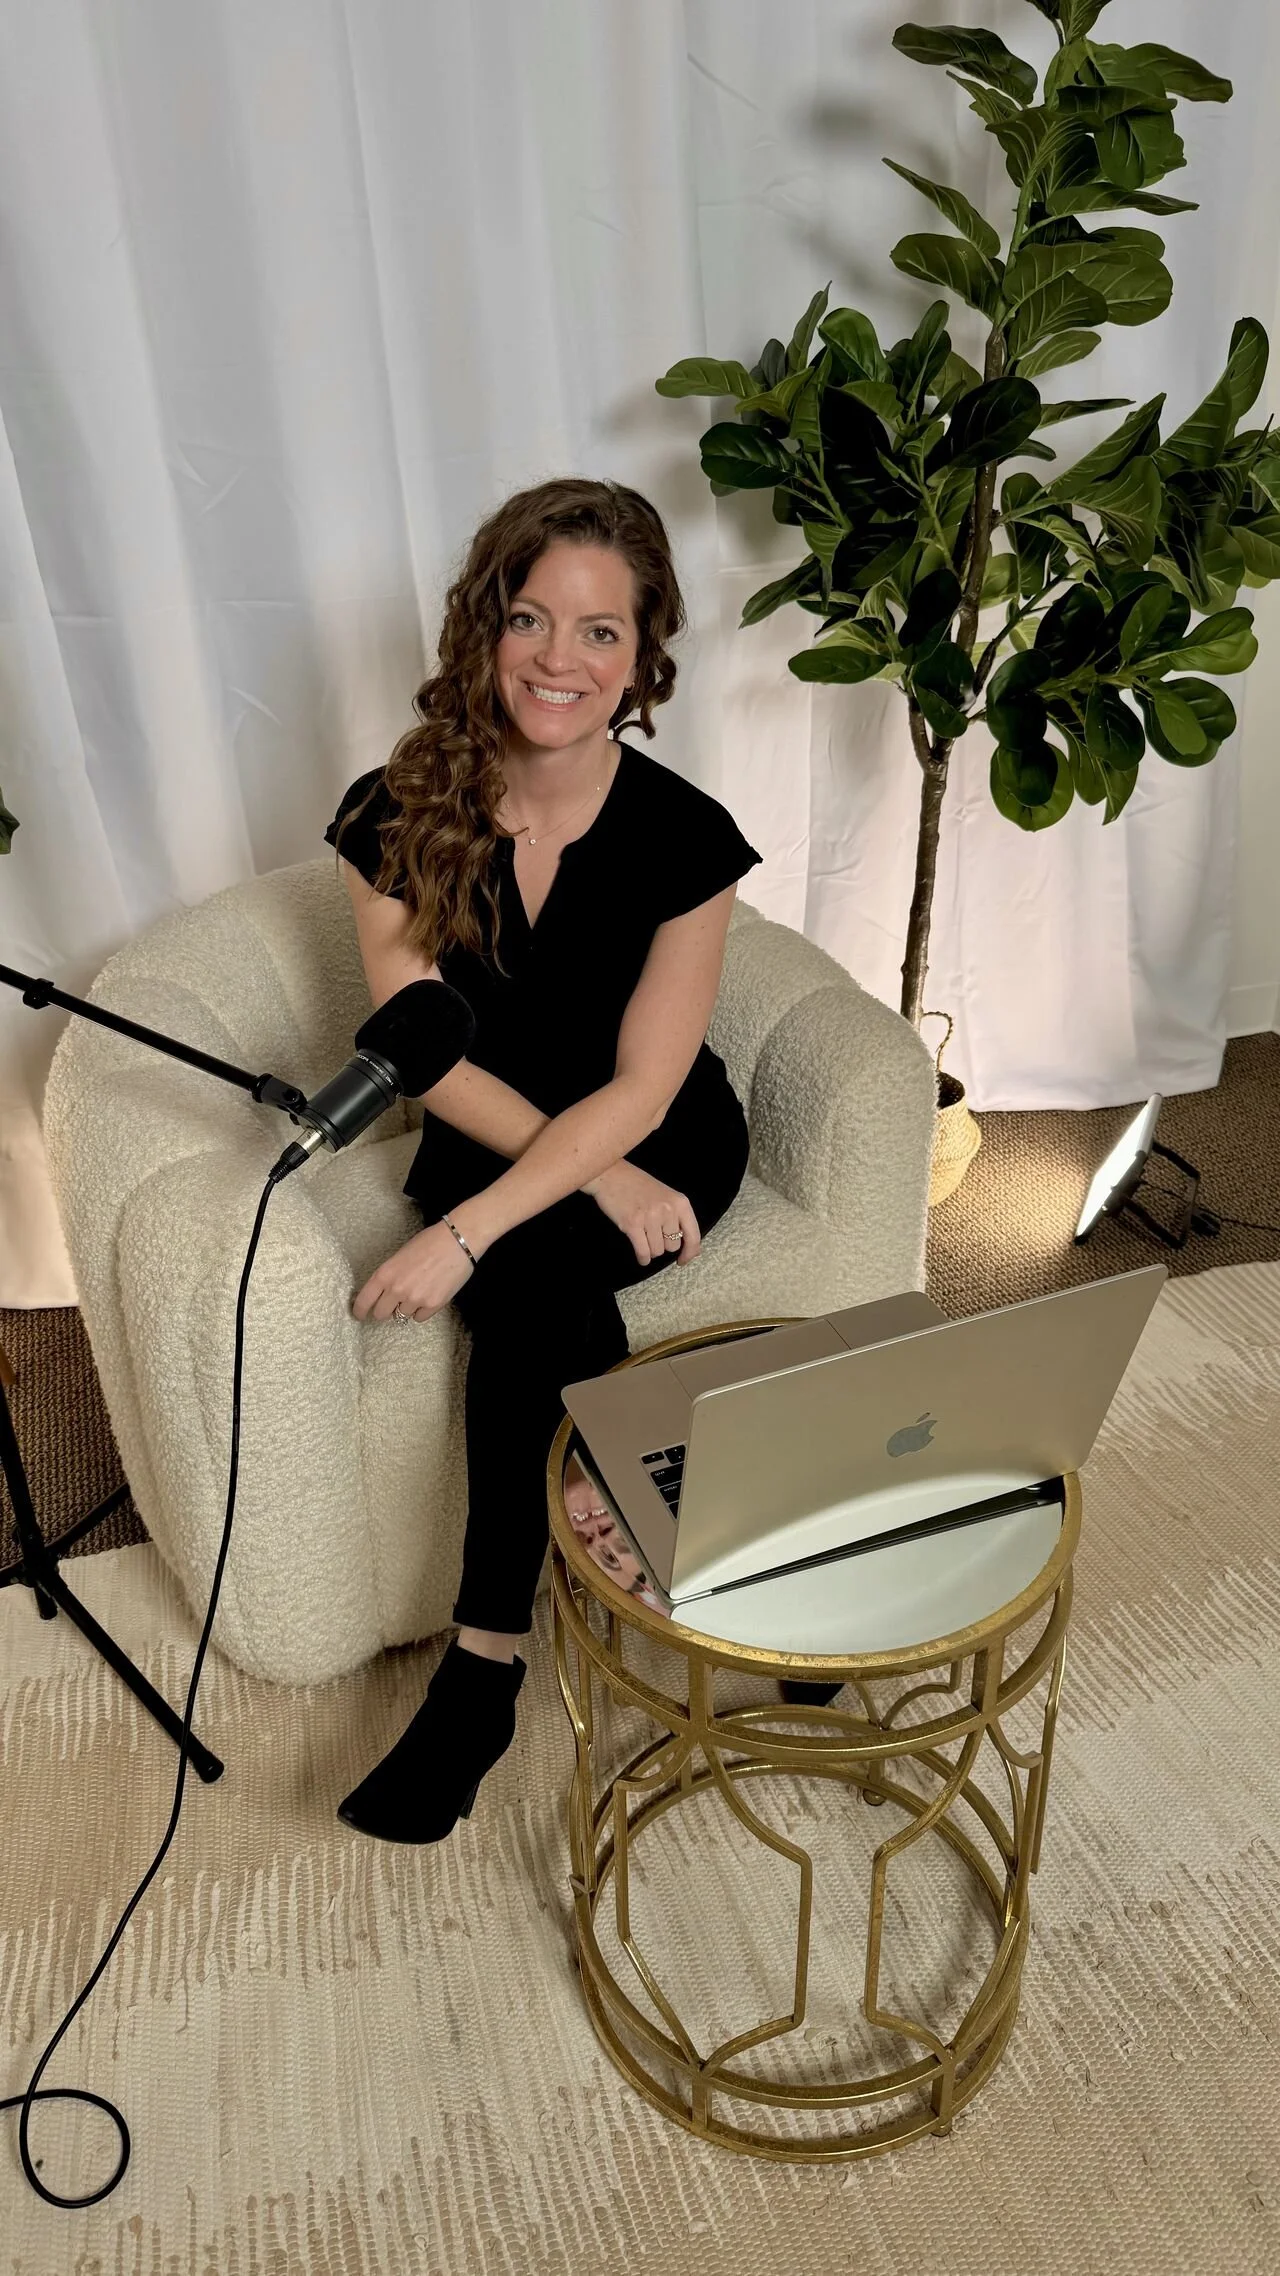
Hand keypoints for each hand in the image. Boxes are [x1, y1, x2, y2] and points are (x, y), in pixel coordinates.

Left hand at [352, 1222, 475, 1323]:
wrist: (457, 1241)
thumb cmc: (428, 1243)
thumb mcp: (399, 1256)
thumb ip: (389, 1276)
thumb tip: (385, 1294)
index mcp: (385, 1274)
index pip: (364, 1301)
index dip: (359, 1310)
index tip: (359, 1314)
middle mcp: (397, 1289)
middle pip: (381, 1314)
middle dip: (385, 1310)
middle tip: (392, 1303)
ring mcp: (415, 1299)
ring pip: (402, 1315)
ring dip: (407, 1307)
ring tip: (420, 1289)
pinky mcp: (433, 1305)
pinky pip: (420, 1318)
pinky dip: (422, 1310)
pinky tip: (429, 1294)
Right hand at [582, 1160, 700, 1267]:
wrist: (611, 1174)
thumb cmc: (637, 1185)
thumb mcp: (666, 1196)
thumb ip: (679, 1219)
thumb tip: (694, 1249)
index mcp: (680, 1202)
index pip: (693, 1236)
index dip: (690, 1253)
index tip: (682, 1260)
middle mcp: (668, 1210)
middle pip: (672, 1246)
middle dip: (663, 1246)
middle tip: (652, 1235)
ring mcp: (650, 1217)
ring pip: (657, 1251)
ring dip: (650, 1250)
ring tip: (643, 1239)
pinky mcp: (632, 1224)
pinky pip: (643, 1252)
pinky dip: (643, 1258)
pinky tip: (641, 1257)